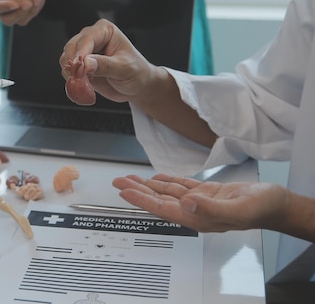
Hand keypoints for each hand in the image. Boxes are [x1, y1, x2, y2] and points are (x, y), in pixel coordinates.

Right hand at [0, 0, 45, 25]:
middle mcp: (0, 8)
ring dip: (31, 11)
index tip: (15, 4)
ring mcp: (12, 11)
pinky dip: (37, 7)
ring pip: (21, 20)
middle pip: (7, 19)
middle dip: (19, 13)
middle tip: (28, 3)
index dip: (4, 6)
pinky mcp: (23, 10)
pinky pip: (30, 14)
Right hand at [59, 19, 158, 103]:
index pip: (86, 39)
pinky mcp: (80, 65)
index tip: (79, 67)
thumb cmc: (136, 72)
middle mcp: (91, 37)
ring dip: (72, 73)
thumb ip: (105, 65)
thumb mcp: (124, 68)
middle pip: (71, 47)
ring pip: (66, 59)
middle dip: (74, 64)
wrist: (137, 86)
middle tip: (82, 79)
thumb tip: (86, 63)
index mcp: (105, 30)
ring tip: (86, 83)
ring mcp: (84, 51)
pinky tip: (85, 85)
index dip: (81, 53)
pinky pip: (67, 71)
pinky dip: (72, 79)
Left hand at [112, 174, 290, 233]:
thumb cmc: (261, 209)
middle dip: (136, 191)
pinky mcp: (207, 193)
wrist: (277, 204)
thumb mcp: (237, 209)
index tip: (124, 191)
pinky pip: (181, 186)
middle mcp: (194, 210)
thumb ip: (210, 207)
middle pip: (158, 200)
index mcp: (197, 217)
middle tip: (118, 181)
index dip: (140, 199)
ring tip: (130, 178)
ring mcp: (200, 201)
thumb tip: (187, 202)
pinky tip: (157, 178)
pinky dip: (167, 181)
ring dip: (147, 185)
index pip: (161, 208)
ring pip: (166, 192)